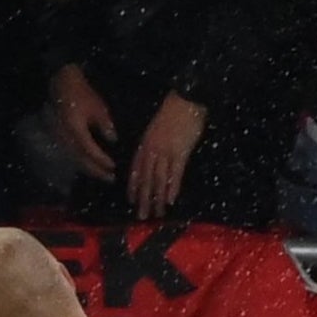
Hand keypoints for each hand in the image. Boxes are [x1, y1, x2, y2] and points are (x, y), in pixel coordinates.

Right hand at [49, 63, 117, 182]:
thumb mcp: (98, 107)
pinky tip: (90, 165)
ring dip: (89, 169)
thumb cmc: (82, 94)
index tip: (113, 167)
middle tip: (110, 178)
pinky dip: (81, 162)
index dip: (101, 160)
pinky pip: (70, 154)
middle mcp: (65, 137)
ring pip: (74, 159)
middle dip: (96, 170)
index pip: (89, 150)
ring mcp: (60, 138)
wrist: (61, 85)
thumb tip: (113, 140)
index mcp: (75, 129)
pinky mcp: (58, 138)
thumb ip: (105, 125)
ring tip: (103, 175)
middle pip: (80, 160)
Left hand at [124, 91, 207, 219]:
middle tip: (141, 216)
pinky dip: (173, 187)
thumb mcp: (155, 127)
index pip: (136, 169)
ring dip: (157, 198)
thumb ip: (151, 143)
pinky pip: (176, 173)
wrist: (186, 100)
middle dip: (143, 198)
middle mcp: (153, 150)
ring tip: (157, 213)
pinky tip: (171, 199)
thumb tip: (151, 159)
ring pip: (159, 179)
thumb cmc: (172, 111)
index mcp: (145, 144)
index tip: (131, 200)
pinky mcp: (181, 153)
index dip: (133, 185)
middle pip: (145, 178)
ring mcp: (166, 152)